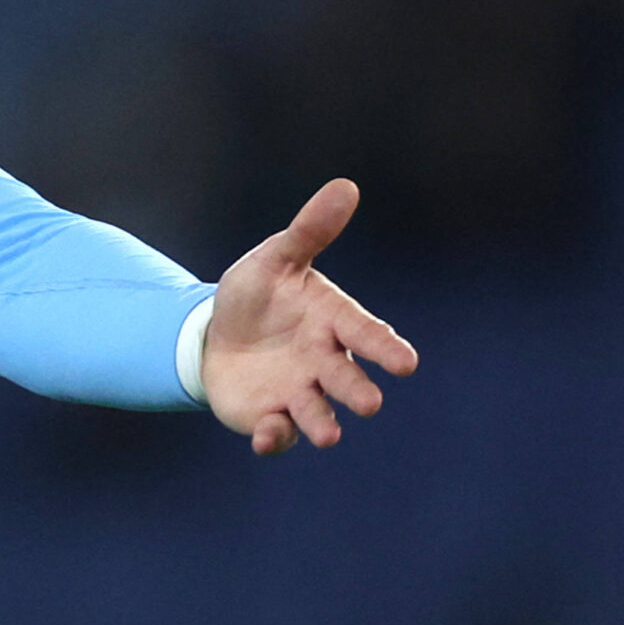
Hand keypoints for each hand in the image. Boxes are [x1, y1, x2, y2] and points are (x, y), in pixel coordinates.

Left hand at [203, 179, 418, 454]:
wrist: (217, 333)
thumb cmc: (258, 293)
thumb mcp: (276, 259)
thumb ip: (308, 231)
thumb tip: (345, 186)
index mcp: (332, 322)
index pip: (365, 334)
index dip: (385, 347)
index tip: (406, 362)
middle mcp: (324, 362)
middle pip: (345, 377)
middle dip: (356, 390)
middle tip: (368, 403)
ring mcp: (299, 393)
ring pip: (316, 412)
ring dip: (322, 423)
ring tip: (329, 434)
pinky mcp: (270, 417)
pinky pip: (277, 433)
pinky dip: (274, 438)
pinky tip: (266, 436)